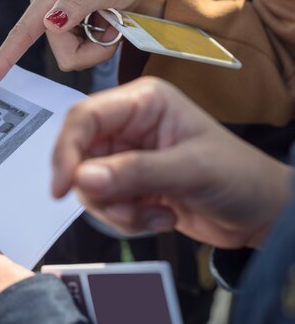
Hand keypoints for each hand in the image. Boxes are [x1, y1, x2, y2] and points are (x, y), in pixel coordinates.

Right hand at [0, 0, 172, 90]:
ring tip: (109, 25)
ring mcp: (58, 25)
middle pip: (62, 55)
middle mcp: (47, 11)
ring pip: (72, 59)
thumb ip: (78, 4)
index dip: (3, 60)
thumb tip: (50, 23)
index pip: (21, 33)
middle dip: (91, 49)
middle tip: (112, 26)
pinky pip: (81, 57)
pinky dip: (98, 47)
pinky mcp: (69, 35)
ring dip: (97, 47)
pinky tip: (105, 28)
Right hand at [52, 77, 292, 249]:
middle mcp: (129, 127)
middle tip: (125, 207)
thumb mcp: (191, 170)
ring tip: (156, 213)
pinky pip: (104, 206)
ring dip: (117, 210)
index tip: (63, 186)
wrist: (260, 214)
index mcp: (143, 103)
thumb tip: (83, 177)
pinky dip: (126, 220)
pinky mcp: (127, 186)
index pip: (85, 117)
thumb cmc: (240, 176)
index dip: (66, 150)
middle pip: (79, 155)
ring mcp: (126, 158)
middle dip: (98, 190)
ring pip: (88, 186)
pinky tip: (161, 216)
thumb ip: (135, 172)